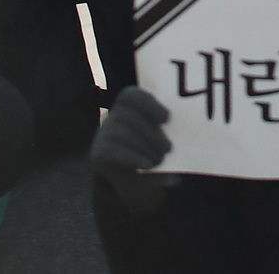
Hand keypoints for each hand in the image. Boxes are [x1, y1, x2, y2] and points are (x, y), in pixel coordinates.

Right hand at [90, 87, 172, 212]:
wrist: (139, 182)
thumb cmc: (155, 152)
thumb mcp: (163, 138)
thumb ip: (166, 130)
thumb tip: (181, 127)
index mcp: (128, 106)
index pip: (130, 95)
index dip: (148, 104)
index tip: (166, 118)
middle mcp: (111, 116)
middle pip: (128, 116)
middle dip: (150, 132)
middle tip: (168, 148)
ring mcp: (102, 134)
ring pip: (120, 132)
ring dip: (143, 146)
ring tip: (159, 159)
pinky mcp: (97, 153)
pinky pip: (112, 150)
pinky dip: (132, 157)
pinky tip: (146, 165)